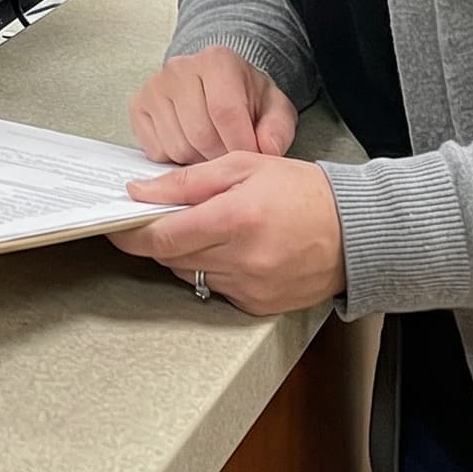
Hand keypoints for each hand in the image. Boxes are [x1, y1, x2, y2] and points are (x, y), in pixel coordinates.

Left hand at [109, 153, 343, 314]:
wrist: (356, 231)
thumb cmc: (303, 191)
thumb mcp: (244, 165)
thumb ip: (188, 181)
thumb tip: (141, 192)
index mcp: (235, 219)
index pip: (162, 237)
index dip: (130, 233)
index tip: (116, 224)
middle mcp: (241, 260)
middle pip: (172, 257)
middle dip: (158, 238)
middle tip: (161, 218)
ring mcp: (250, 288)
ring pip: (191, 274)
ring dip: (186, 253)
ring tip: (208, 228)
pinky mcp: (258, 306)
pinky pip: (216, 288)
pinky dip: (212, 270)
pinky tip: (232, 250)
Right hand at [129, 47, 296, 165]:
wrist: (218, 84)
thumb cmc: (245, 98)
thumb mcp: (274, 109)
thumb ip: (277, 129)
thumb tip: (268, 149)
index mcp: (217, 61)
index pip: (225, 111)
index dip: (240, 144)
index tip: (250, 157)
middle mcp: (179, 68)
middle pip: (200, 133)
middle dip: (220, 156)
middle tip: (231, 152)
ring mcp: (154, 87)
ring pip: (177, 146)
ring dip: (198, 159)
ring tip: (211, 146)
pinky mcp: (137, 106)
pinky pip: (156, 151)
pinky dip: (175, 158)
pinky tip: (189, 143)